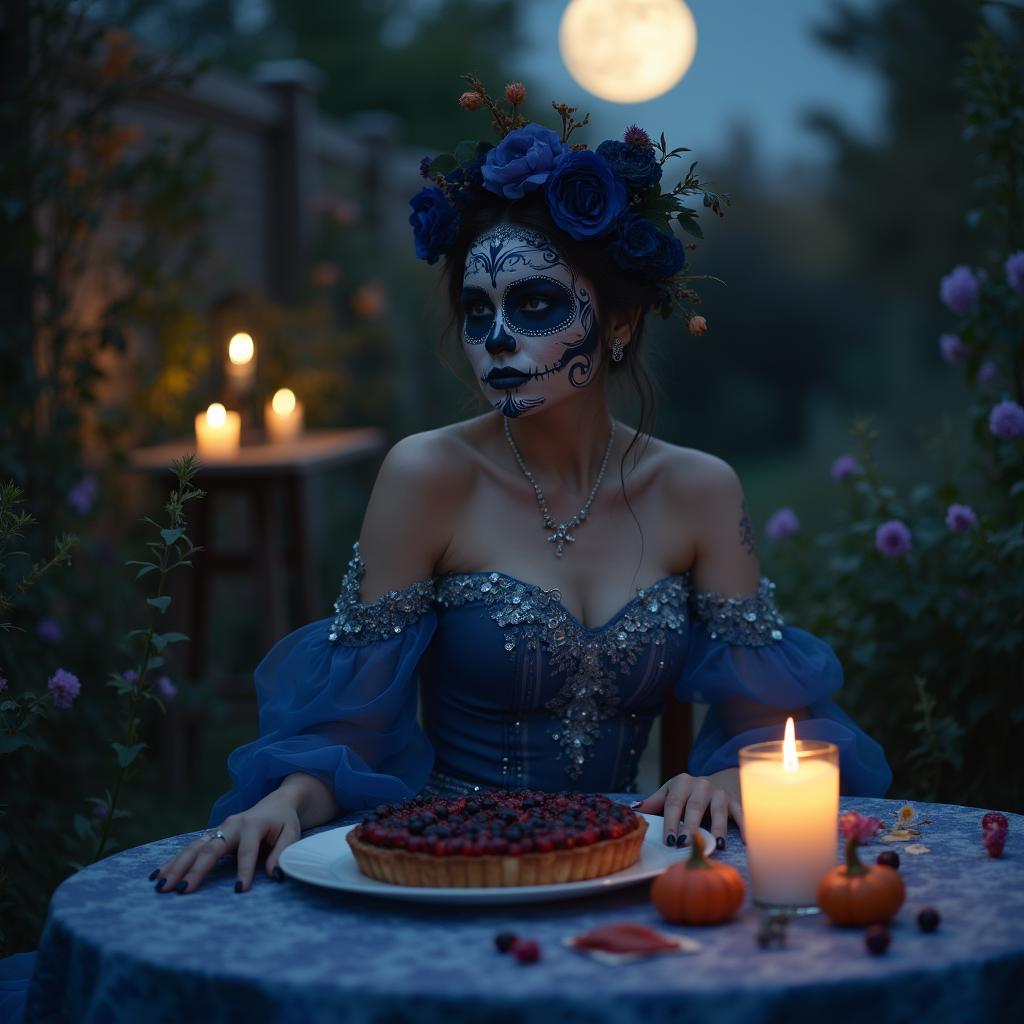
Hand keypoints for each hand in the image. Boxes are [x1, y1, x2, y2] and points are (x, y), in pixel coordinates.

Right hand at [150, 789, 301, 894]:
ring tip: (160, 885)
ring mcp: (219, 828)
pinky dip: (174, 861)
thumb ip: (282, 853)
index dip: (244, 870)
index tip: (239, 890)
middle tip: (180, 891)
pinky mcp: (212, 834)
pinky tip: (158, 874)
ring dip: (176, 866)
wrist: (277, 801)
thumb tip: (274, 875)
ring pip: (194, 847)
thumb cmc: (285, 822)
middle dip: (195, 870)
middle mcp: (232, 825)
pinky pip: (190, 847)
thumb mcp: (292, 834)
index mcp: (253, 824)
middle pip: (211, 848)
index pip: (247, 850)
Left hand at [632, 768, 743, 849]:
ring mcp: (719, 792)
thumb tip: (635, 810)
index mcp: (681, 782)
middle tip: (686, 843)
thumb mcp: (670, 792)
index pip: (673, 802)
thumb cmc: (687, 793)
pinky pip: (740, 812)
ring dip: (717, 827)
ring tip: (717, 844)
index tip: (668, 840)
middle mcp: (701, 784)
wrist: (718, 780)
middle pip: (694, 807)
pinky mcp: (735, 800)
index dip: (670, 821)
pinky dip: (744, 825)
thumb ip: (655, 802)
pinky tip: (745, 841)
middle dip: (690, 826)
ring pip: (718, 810)